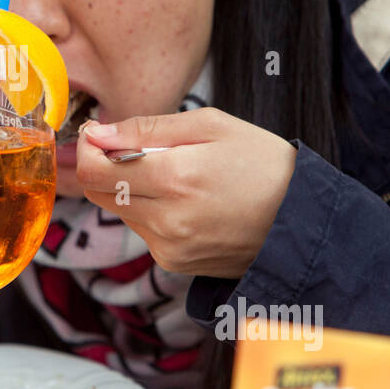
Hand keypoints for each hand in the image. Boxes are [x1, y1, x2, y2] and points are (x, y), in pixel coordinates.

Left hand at [75, 108, 296, 278]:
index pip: (94, 171)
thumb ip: (146, 128)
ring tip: (172, 174)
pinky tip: (183, 199)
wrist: (303, 220)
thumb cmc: (262, 163)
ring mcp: (169, 247)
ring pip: (118, 211)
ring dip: (128, 189)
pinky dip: (149, 210)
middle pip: (98, 193)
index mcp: (175, 178)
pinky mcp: (174, 263)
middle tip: (130, 148)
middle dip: (102, 167)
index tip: (98, 135)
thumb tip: (98, 133)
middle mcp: (166, 220)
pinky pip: (142, 230)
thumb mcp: (210, 125)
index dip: (86, 149)